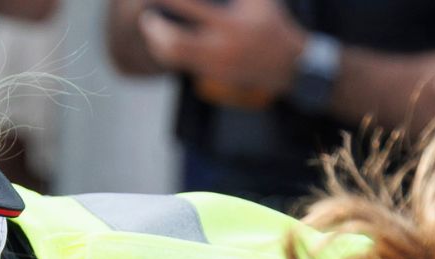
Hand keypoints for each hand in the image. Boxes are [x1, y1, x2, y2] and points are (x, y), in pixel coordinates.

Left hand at [138, 0, 307, 95]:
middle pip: (175, 42)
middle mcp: (220, 47)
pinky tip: (161, 40)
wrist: (288, 65)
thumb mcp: (259, 0)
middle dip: (155, 29)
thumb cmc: (270, 22)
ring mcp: (214, 64)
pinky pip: (181, 65)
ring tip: (150, 27)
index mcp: (231, 24)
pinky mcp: (211, 75)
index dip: (172, 0)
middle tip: (146, 16)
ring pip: (173, 57)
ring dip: (156, 42)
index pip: (194, 9)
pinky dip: (167, 52)